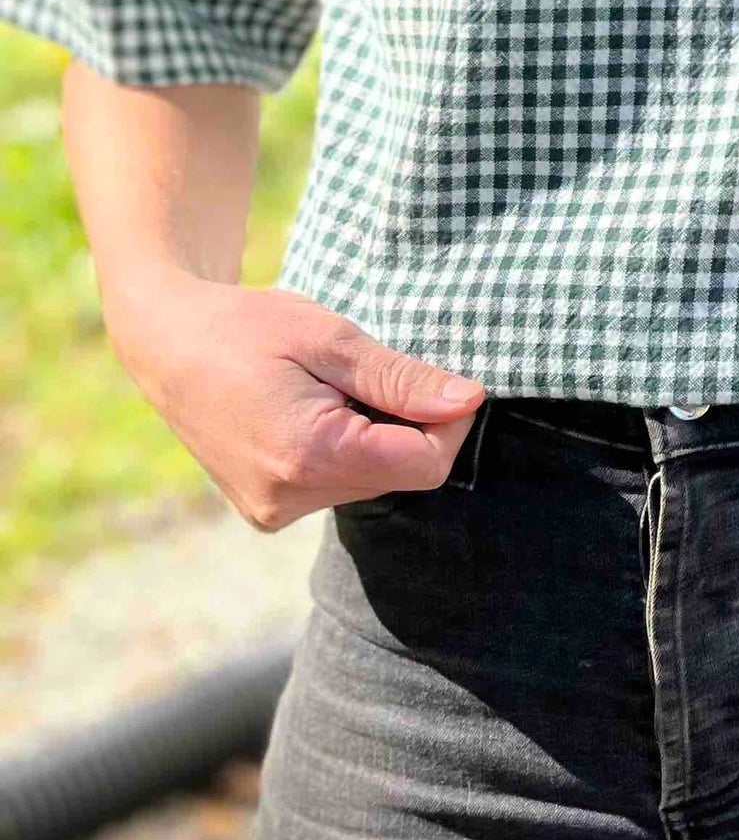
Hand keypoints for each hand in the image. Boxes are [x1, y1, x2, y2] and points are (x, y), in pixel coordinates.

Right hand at [104, 268, 484, 532]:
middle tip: (369, 374)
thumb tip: (470, 400)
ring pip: (370, 482)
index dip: (449, 421)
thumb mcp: (330, 338)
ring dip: (375, 437)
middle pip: (400, 476)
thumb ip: (401, 378)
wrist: (166, 342)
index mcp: (309, 456)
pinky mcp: (265, 511)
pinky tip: (311, 412)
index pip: (426, 464)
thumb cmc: (247, 327)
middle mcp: (289, 500)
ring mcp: (273, 512)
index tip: (439, 378)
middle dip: (408, 426)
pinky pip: (336, 486)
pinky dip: (344, 450)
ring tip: (330, 389)